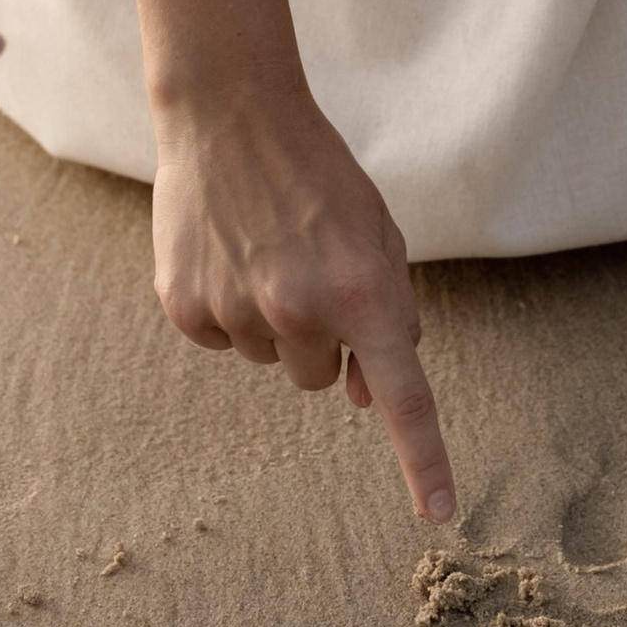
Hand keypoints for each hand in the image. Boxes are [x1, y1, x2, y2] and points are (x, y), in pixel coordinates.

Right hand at [152, 79, 455, 524]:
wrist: (230, 113)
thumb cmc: (317, 175)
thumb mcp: (375, 235)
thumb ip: (387, 314)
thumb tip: (365, 398)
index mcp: (364, 291)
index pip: (403, 396)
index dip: (425, 461)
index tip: (441, 514)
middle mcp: (302, 311)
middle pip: (319, 377)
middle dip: (321, 336)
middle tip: (305, 268)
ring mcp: (238, 311)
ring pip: (269, 359)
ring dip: (272, 320)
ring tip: (263, 250)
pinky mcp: (185, 306)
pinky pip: (219, 339)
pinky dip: (223, 308)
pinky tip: (223, 253)